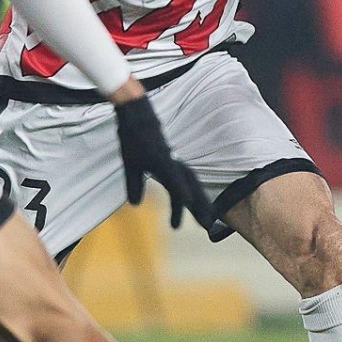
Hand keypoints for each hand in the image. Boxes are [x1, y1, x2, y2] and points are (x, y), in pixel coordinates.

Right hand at [114, 92, 214, 230]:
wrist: (131, 116)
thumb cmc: (134, 139)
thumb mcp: (131, 168)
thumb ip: (135, 185)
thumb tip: (135, 203)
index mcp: (168, 168)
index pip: (185, 189)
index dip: (193, 205)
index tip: (202, 221)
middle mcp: (173, 164)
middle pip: (192, 188)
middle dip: (201, 207)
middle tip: (210, 226)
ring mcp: (168, 160)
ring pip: (188, 184)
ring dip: (197, 202)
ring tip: (205, 220)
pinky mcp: (161, 157)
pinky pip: (173, 176)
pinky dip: (181, 188)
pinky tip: (187, 200)